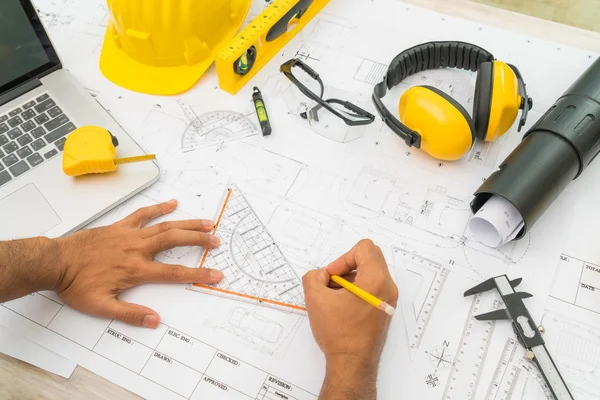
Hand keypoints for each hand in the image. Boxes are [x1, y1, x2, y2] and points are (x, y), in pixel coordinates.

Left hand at [54, 199, 222, 328]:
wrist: (55, 262)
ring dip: (187, 223)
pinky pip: (142, 214)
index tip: (215, 274)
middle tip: (216, 240)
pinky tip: (172, 203)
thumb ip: (129, 314)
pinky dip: (158, 208)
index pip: (174, 273)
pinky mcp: (119, 227)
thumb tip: (154, 320)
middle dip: (199, 240)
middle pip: (175, 241)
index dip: (198, 273)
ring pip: (164, 225)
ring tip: (206, 222)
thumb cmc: (76, 285)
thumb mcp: (101, 306)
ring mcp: (129, 235)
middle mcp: (137, 249)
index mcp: (135, 269)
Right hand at [302, 239, 397, 398]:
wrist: (352, 364)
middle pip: (370, 256)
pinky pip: (373, 286)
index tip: (333, 277)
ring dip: (352, 277)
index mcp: (376, 280)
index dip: (343, 257)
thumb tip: (322, 275)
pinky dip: (358, 288)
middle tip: (334, 282)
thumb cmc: (338, 333)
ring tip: (336, 297)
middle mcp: (388, 287)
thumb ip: (314, 276)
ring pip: (371, 271)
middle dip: (348, 264)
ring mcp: (389, 298)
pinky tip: (343, 305)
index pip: (364, 248)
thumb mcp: (315, 298)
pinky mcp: (385, 308)